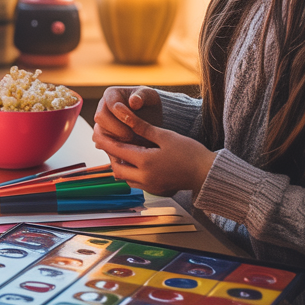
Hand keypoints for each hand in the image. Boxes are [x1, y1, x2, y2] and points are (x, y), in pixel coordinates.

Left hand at [92, 101, 215, 196]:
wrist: (208, 173)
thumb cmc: (189, 152)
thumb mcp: (164, 135)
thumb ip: (141, 127)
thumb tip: (123, 114)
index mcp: (145, 162)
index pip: (116, 150)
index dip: (104, 140)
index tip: (96, 132)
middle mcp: (144, 177)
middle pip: (116, 166)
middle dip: (110, 154)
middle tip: (109, 140)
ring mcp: (149, 186)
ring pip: (124, 177)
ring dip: (120, 164)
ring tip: (121, 149)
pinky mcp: (155, 190)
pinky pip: (134, 182)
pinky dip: (129, 172)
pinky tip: (134, 161)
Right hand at [93, 86, 161, 145]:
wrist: (152, 117)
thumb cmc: (150, 103)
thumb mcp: (150, 96)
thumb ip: (142, 96)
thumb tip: (133, 101)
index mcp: (111, 95)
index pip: (109, 104)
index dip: (120, 115)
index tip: (134, 123)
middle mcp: (102, 108)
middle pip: (100, 119)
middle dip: (116, 130)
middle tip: (132, 136)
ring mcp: (102, 123)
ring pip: (98, 134)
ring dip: (114, 141)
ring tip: (131, 144)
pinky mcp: (104, 136)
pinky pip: (103, 145)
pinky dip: (114, 151)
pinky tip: (127, 153)